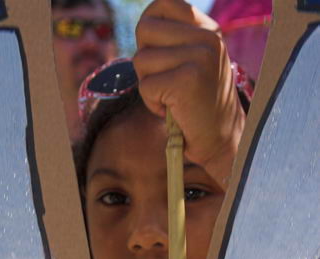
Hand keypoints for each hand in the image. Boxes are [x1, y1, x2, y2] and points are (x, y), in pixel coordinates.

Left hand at [133, 0, 245, 185]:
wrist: (220, 141)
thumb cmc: (199, 107)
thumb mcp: (192, 62)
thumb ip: (173, 41)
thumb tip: (144, 25)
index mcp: (208, 29)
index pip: (162, 4)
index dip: (149, 29)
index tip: (158, 54)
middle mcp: (207, 38)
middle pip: (144, 30)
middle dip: (145, 60)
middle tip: (164, 82)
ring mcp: (200, 58)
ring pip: (141, 60)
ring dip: (148, 86)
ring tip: (172, 99)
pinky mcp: (187, 81)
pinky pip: (145, 86)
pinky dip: (152, 104)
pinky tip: (172, 111)